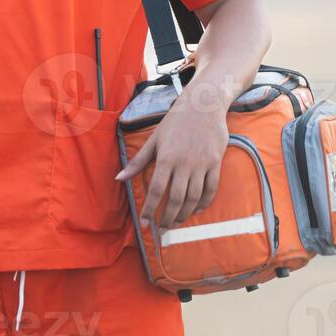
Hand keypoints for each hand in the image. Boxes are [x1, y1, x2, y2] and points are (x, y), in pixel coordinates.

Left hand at [116, 99, 227, 227]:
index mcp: (166, 158)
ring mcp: (202, 164)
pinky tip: (196, 210)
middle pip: (176, 198)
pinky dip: (204, 202)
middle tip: (163, 228)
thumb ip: (137, 161)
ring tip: (177, 221)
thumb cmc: (174, 123)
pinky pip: (211, 189)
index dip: (150, 208)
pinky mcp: (216, 164)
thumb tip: (118, 178)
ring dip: (185, 213)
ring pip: (194, 197)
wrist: (202, 107)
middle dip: (168, 216)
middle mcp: (184, 164)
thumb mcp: (153, 140)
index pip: (156, 189)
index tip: (146, 223)